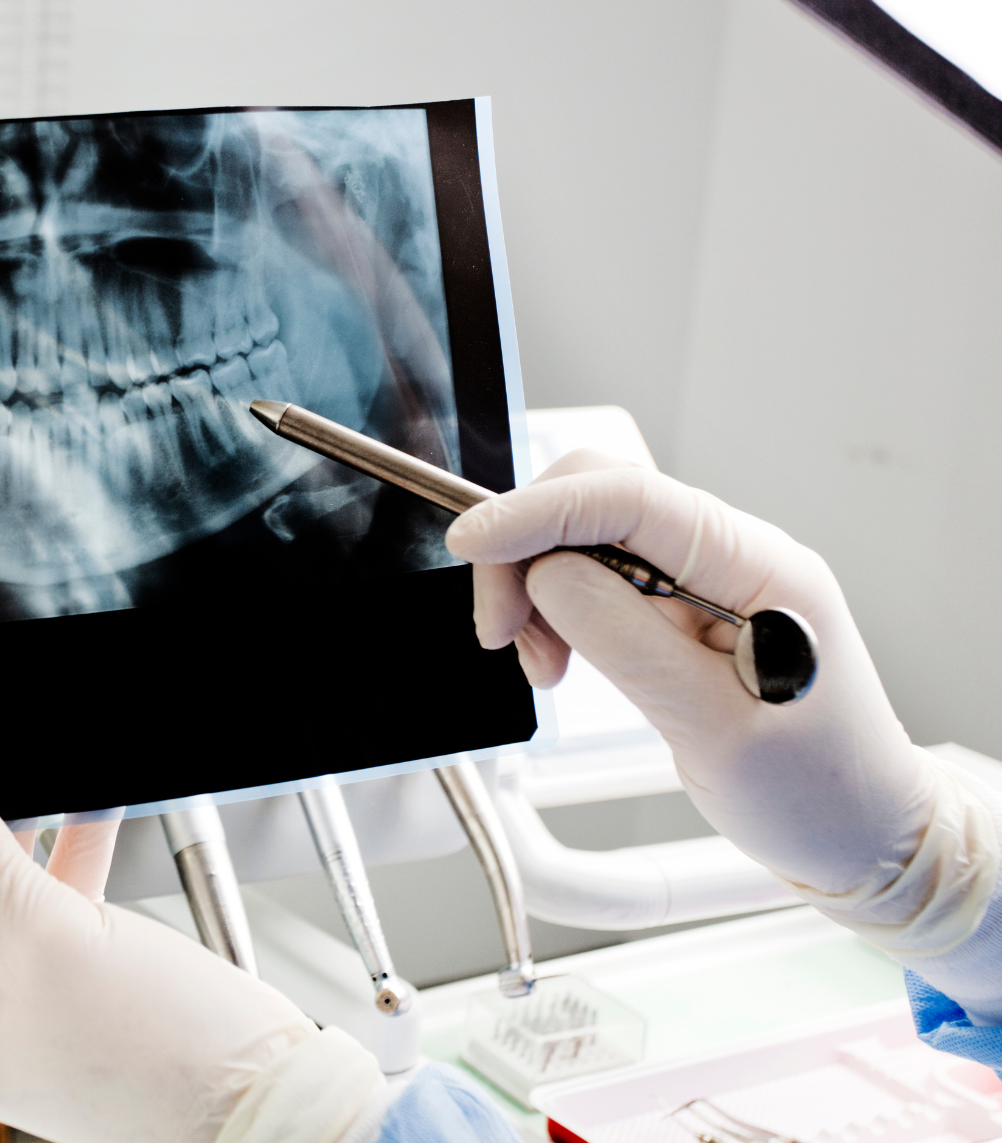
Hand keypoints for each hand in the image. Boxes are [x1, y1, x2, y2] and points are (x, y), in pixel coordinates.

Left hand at [0, 754, 319, 1142]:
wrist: (262, 1094)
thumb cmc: (157, 1058)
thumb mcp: (45, 933)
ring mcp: (28, 990)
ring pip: (0, 884)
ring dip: (23, 830)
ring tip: (40, 786)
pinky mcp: (82, 970)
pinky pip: (56, 894)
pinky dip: (71, 850)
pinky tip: (92, 811)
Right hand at [445, 451, 993, 952]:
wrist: (863, 836)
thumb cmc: (818, 794)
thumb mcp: (713, 727)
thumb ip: (625, 641)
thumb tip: (547, 576)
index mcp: (758, 566)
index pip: (628, 498)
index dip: (536, 512)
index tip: (470, 544)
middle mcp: (730, 557)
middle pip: (596, 500)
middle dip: (528, 551)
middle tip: (502, 632)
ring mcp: (704, 582)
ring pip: (586, 540)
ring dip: (537, 591)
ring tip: (543, 668)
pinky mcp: (680, 613)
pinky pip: (596, 582)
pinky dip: (557, 614)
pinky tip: (560, 663)